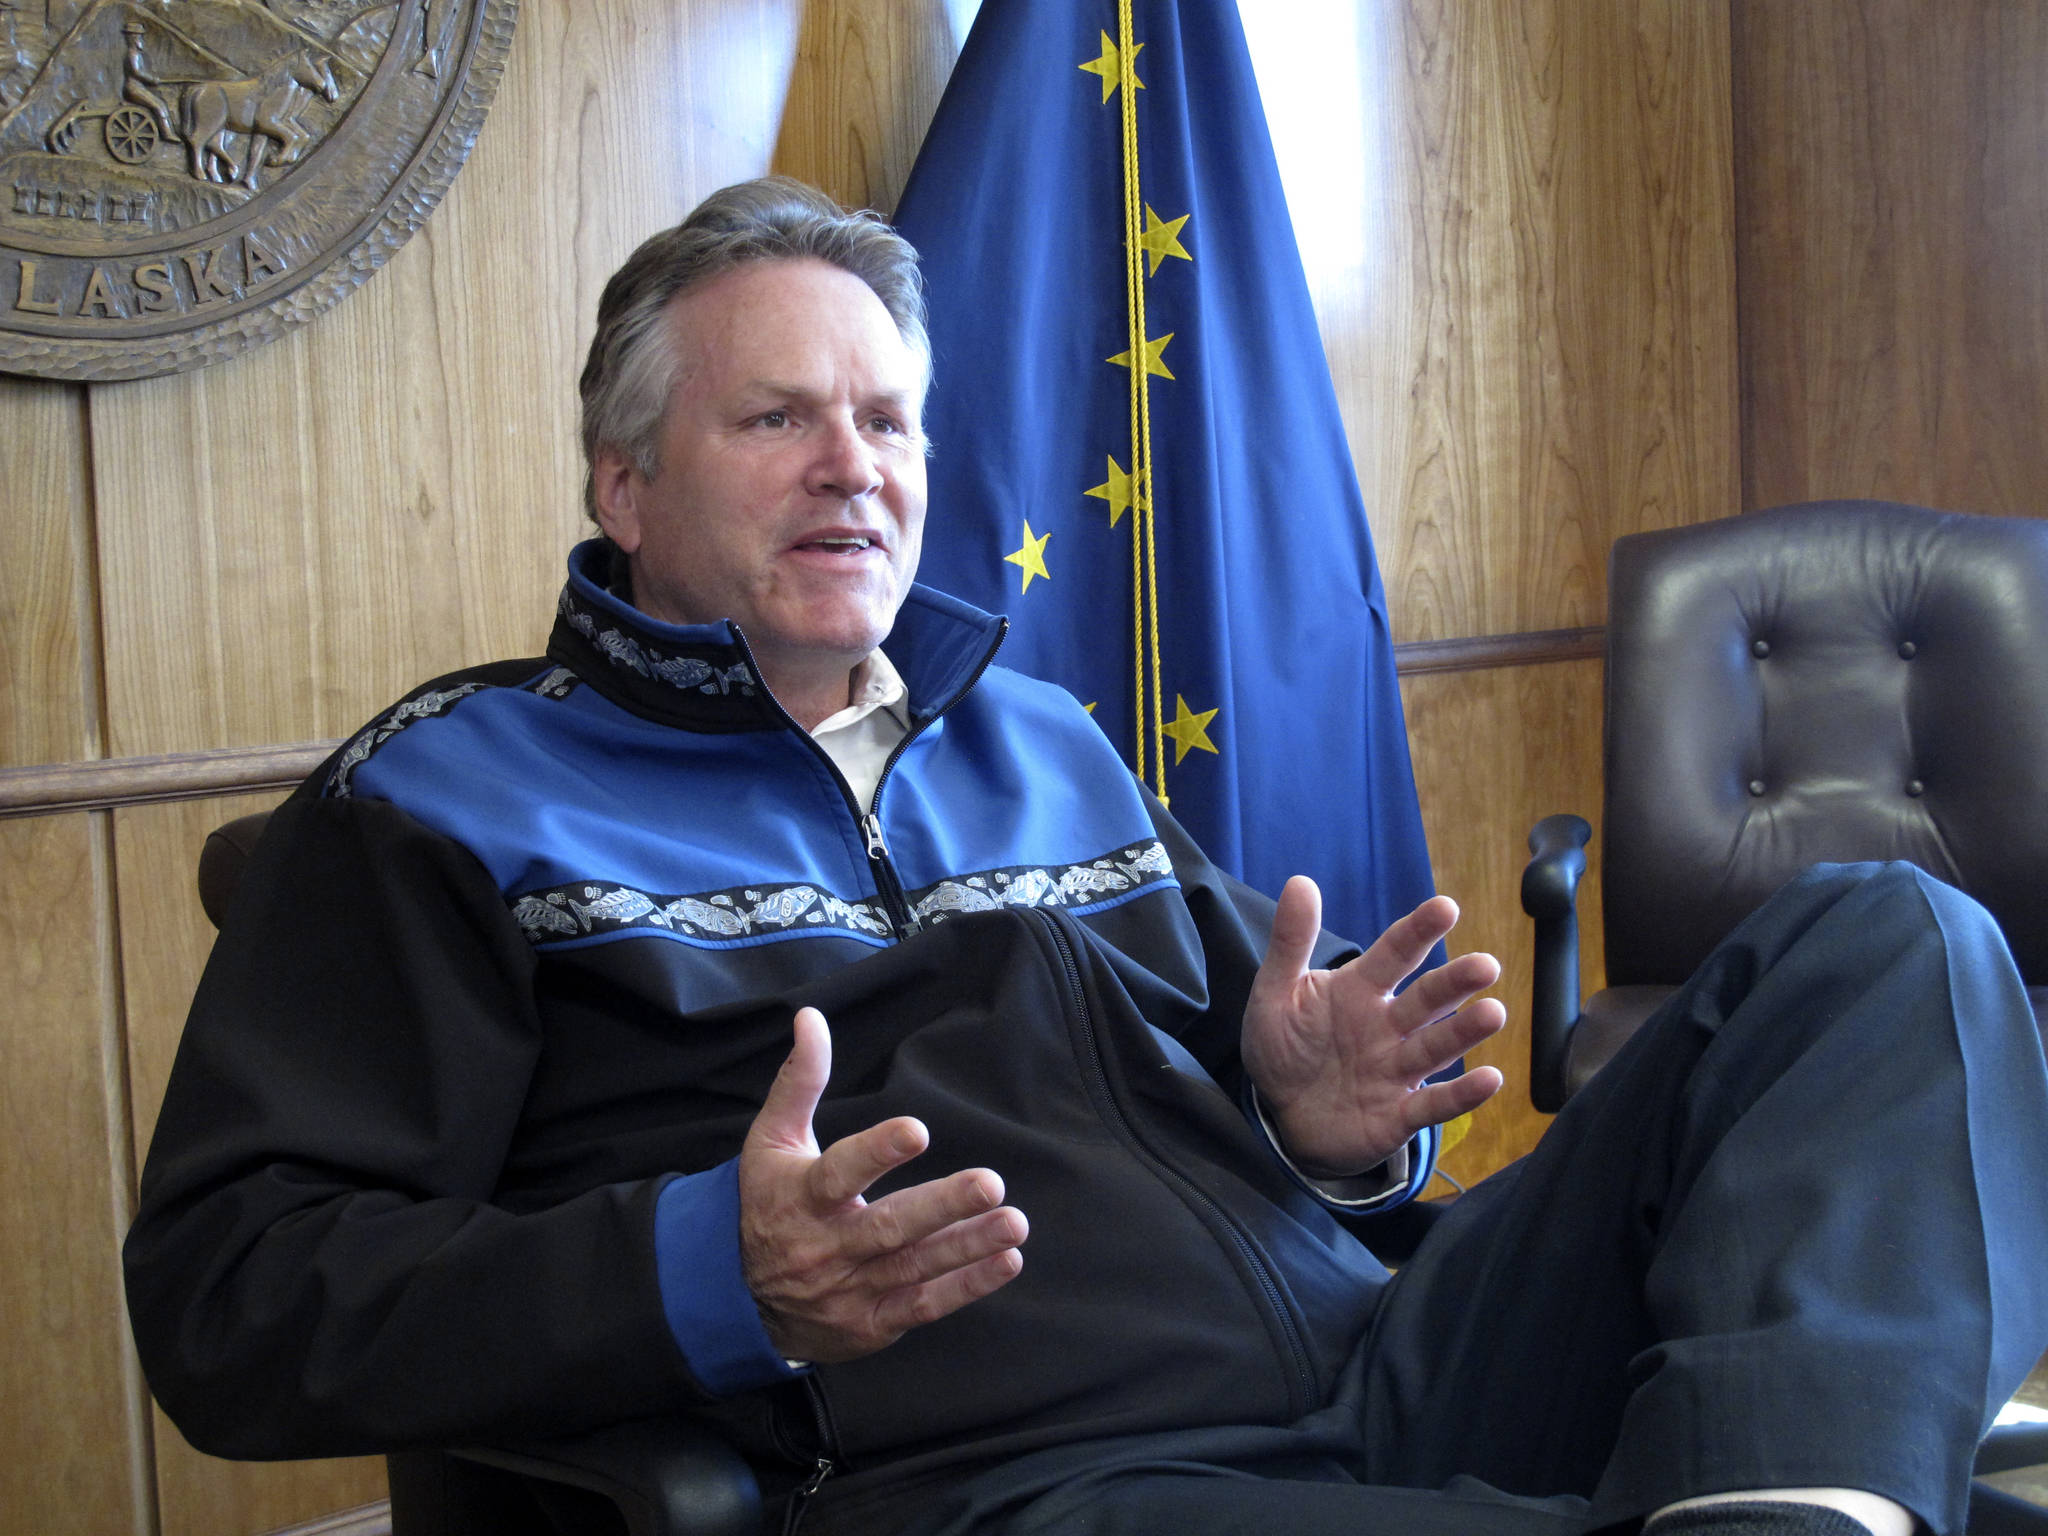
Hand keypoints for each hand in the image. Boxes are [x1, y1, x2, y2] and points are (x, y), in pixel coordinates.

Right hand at [737, 1007, 1027, 1362]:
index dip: (876, 1152)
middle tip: (990, 1183)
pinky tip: (1006, 1260)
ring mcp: (850, 1289)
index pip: (840, 1172)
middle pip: (888, 1226)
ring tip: (1014, 1223)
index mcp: (802, 1197)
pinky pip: (923, 1305)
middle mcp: (827, 1246)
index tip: (917, 1129)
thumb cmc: (766, 1203)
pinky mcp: (871, 1323)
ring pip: (913, 1266)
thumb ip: (799, 1080)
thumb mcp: (771, 1141)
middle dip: (942, 1207)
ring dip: (967, 1247)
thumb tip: (810, 1016)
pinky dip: (966, 1286)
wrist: (736, 1301)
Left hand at [1241, 879, 1505, 1176]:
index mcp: (1360, 989)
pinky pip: (1433, 1105)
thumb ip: (1290, 942)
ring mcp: (1396, 1070)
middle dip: (1456, 982)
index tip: (1445, 907)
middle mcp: (1387, 1026)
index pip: (1394, 954)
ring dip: (1465, 1032)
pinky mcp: (1398, 1116)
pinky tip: (1491, 1079)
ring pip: (1436, 1047)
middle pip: (1427, 999)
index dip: (1418, 931)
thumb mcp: (1276, 993)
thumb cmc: (1285, 1048)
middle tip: (1486, 965)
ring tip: (1494, 1013)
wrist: (1281, 1117)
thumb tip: (1299, 881)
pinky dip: (1462, 1095)